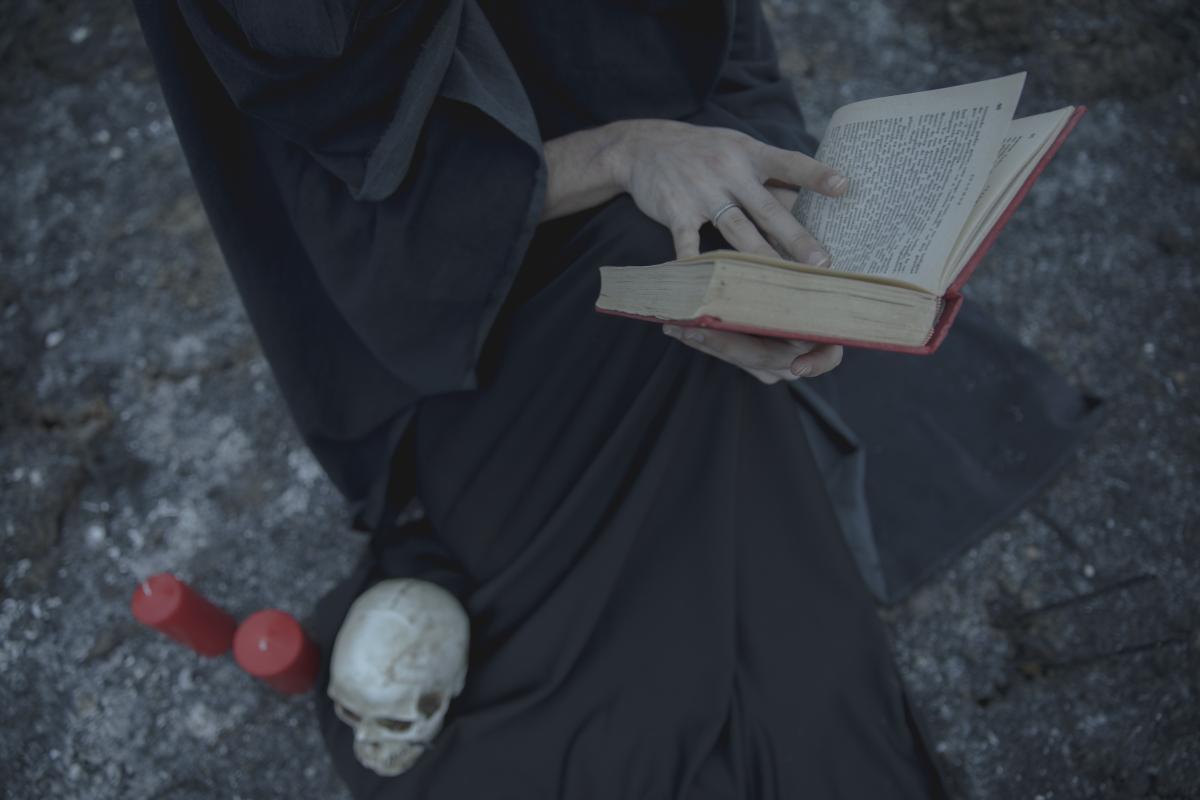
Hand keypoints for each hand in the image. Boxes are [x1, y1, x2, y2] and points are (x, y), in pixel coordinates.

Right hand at [604, 120, 847, 382]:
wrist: (642, 146)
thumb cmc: (702, 150)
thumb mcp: (736, 148)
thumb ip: (767, 173)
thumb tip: (809, 200)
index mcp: (748, 153)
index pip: (788, 163)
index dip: (815, 176)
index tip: (844, 187)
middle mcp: (728, 172)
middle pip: (768, 209)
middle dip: (796, 237)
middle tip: (822, 263)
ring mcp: (701, 193)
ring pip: (736, 231)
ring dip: (761, 259)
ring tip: (783, 282)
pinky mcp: (675, 212)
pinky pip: (688, 245)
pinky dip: (697, 268)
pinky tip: (709, 290)